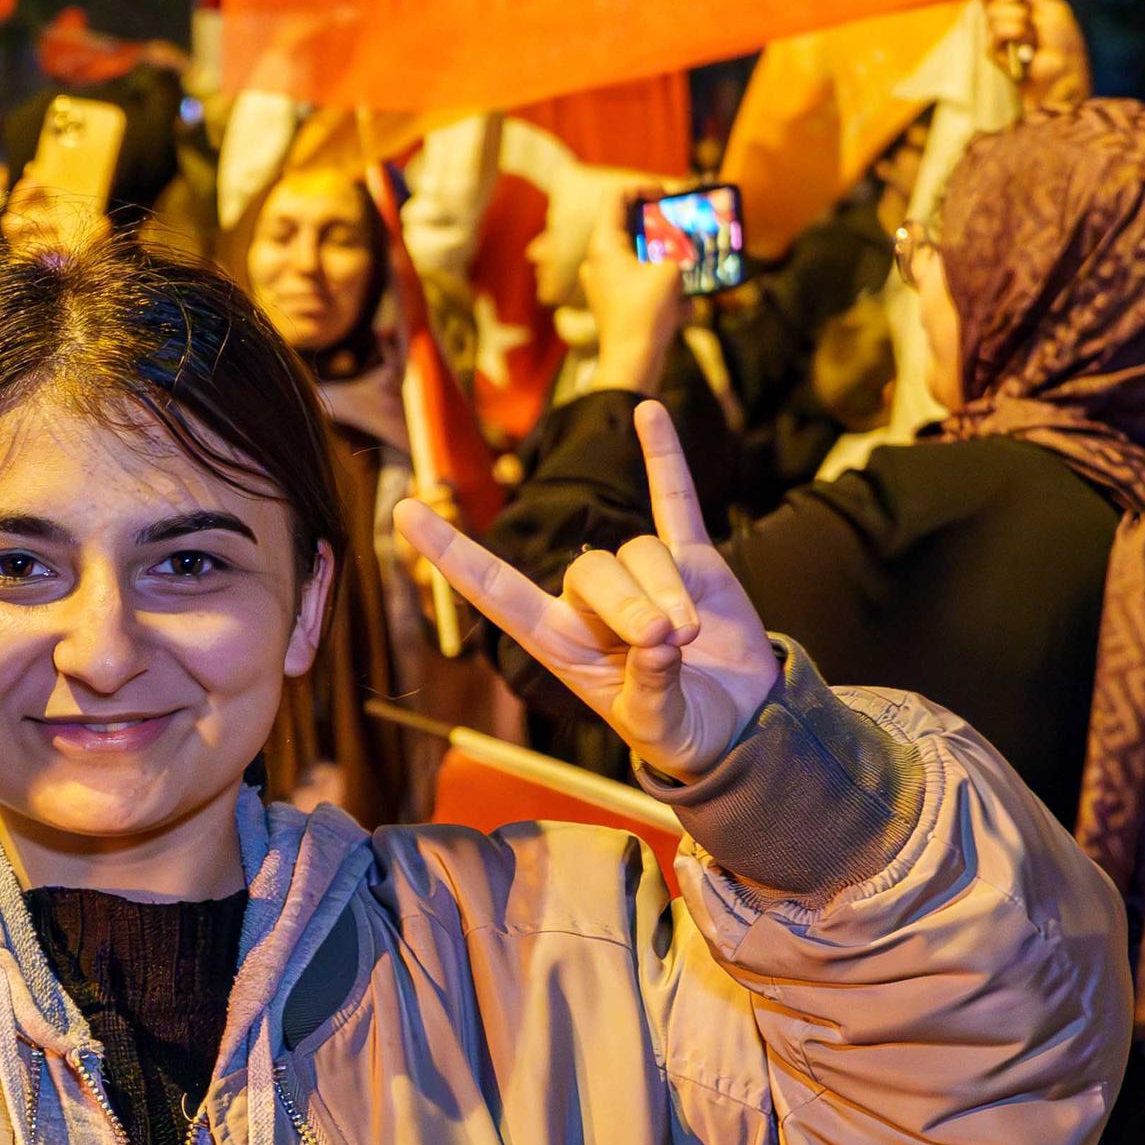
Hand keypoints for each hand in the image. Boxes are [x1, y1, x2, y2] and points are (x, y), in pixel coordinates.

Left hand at [395, 400, 777, 781]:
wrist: (739, 720)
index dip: (452, 554)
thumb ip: (652, 688)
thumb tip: (659, 641)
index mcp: (558, 643)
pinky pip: (673, 502)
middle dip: (630, 605)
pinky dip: (664, 459)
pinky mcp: (690, 560)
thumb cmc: (681, 731)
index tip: (406, 511)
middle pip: (591, 569)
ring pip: (640, 551)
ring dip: (669, 589)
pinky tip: (648, 413)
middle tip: (668, 641)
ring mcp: (640, 576)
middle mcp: (588, 603)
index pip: (494, 590)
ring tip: (693, 635)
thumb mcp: (659, 727)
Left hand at [572, 185, 688, 397]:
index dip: (643, 189)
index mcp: (604, 245)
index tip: (667, 196)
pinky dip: (663, 291)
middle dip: (663, 231)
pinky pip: (643, 285)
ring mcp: (605, 283)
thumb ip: (677, 249)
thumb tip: (683, 245)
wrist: (632, 364)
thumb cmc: (646, 314)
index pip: (617, 198)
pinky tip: (680, 309)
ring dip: (668, 264)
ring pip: (641, 259)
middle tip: (685, 233)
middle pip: (631, 229)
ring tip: (687, 275)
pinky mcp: (615, 303)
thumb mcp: (670, 272)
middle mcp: (599, 261)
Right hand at [985, 0, 1090, 114]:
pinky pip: (993, 35)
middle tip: (1033, 24)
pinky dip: (1011, 35)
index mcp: (1021, 10)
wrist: (1065, 71)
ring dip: (1018, 24)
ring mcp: (1000, 39)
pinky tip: (1025, 48)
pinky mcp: (995, 54)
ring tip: (1033, 41)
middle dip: (1016, 9)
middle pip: (993, 2)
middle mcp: (1008, 23)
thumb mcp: (1051, 8)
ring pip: (993, 16)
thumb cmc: (1064, 42)